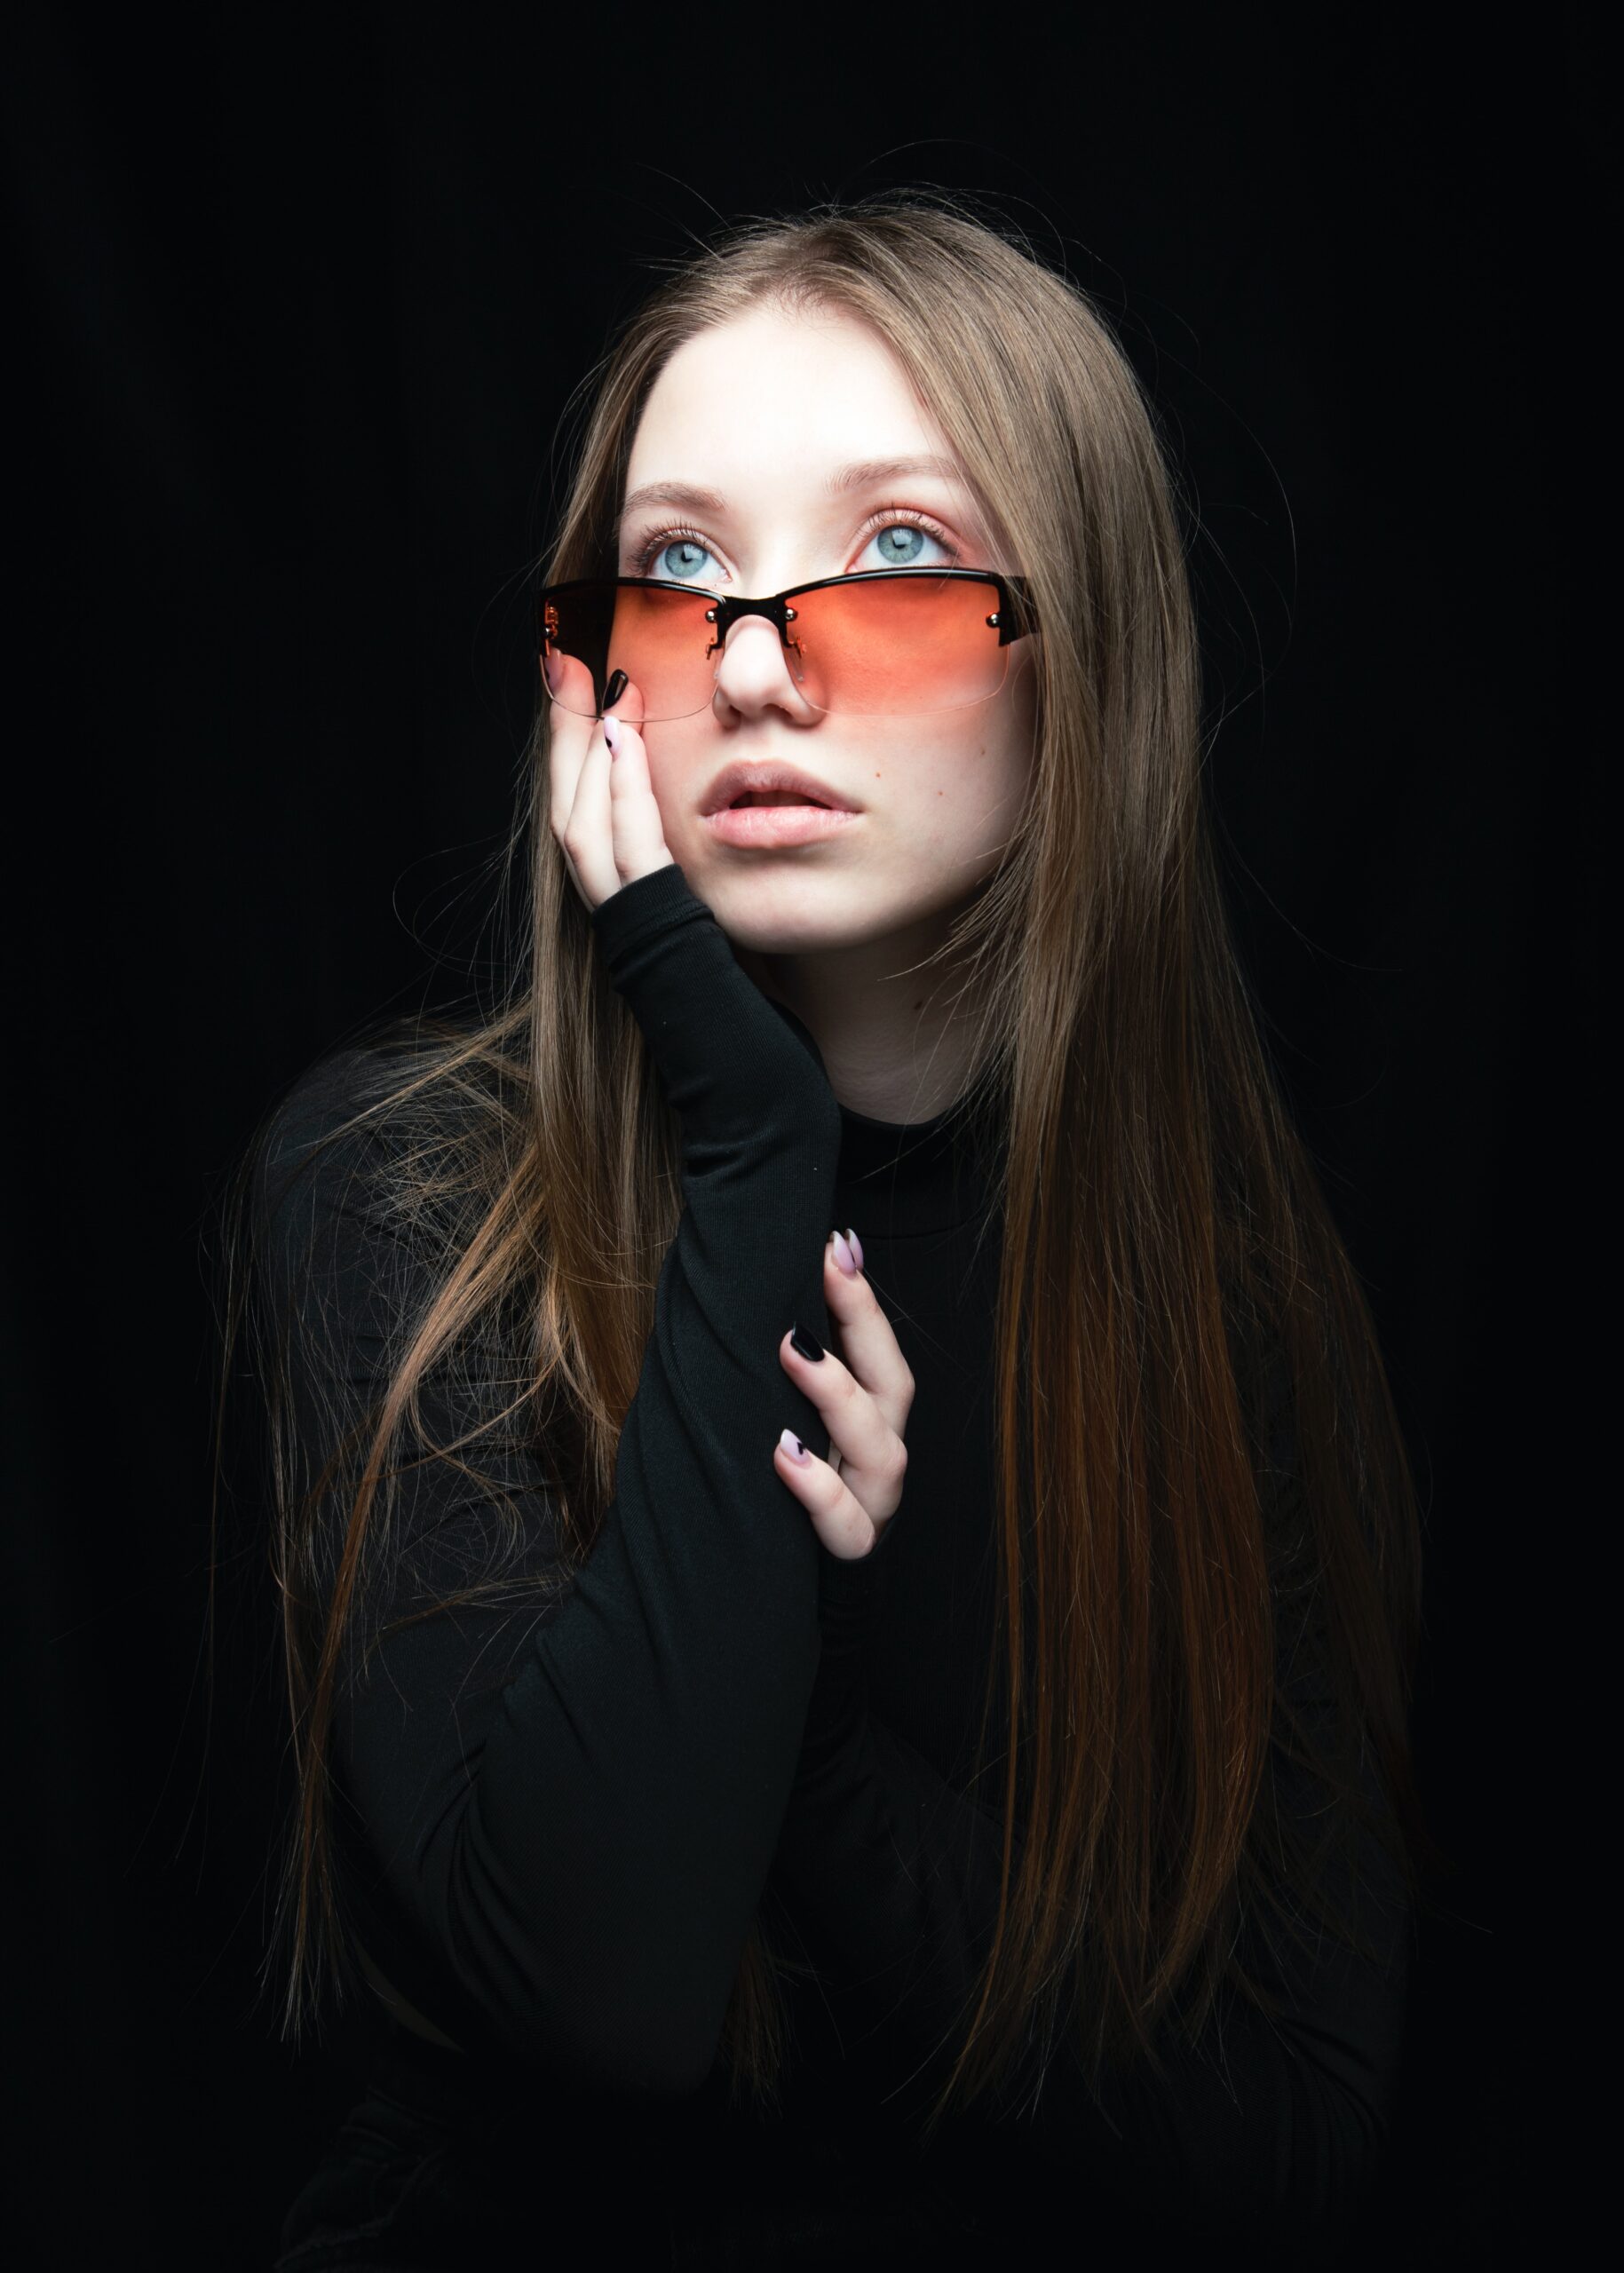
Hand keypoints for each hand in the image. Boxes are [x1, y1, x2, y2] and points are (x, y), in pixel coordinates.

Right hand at [545, 653, 675, 910]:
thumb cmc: (695, 932)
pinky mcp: (642, 911)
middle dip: (565, 729)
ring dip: (590, 753)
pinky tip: (625, 746)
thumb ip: (653, 815)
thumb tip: (650, 746)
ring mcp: (612, 901)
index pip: (569, 793)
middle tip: (571, 665)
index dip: (563, 735)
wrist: (701, 998)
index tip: (566, 675)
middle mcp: (593, 885)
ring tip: (609, 698)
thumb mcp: (671, 865)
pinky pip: (627, 843)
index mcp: (598, 870)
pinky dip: (621, 791)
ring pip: (581, 819)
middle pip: (564, 799)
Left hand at [774, 1229, 913, 1559]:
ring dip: (837, 1394)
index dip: (860, 1297)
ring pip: (882, 1451)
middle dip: (861, 1322)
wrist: (757, 1606)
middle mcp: (876, 1460)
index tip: (834, 1242)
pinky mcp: (847, 1556)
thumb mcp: (764, 1422)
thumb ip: (768, 1370)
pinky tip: (785, 1457)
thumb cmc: (756, 1497)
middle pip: (892, 1387)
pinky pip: (847, 1526)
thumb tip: (746, 1286)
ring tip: (792, 1351)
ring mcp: (871, 1508)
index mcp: (865, 1423)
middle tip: (825, 1269)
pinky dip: (819, 1489)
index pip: (876, 1349)